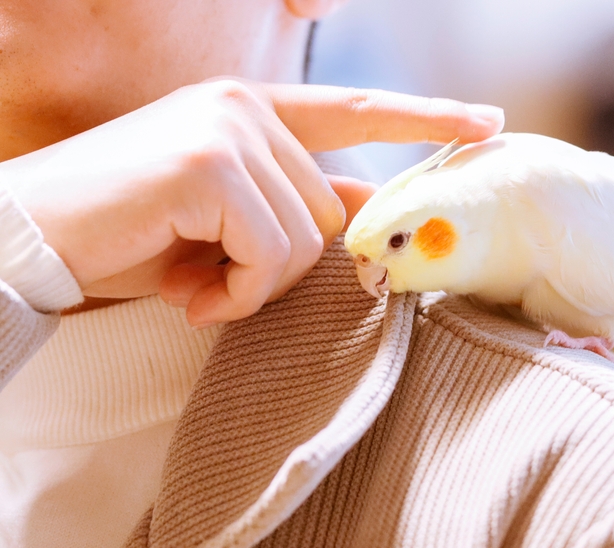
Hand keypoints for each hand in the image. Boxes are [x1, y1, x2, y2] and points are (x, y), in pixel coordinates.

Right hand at [2, 79, 503, 326]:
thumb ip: (292, 210)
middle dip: (284, 268)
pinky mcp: (209, 164)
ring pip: (308, 237)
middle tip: (216, 287)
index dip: (427, 118)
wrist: (28, 244)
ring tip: (196, 289)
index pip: (356, 110)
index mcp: (251, 111)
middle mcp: (244, 107)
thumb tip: (368, 215)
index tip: (487, 124)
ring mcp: (228, 129)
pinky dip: (237, 292)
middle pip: (333, 209)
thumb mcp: (222, 224)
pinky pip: (272, 252)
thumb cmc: (125, 237)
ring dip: (254, 285)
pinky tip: (188, 294)